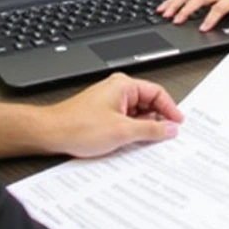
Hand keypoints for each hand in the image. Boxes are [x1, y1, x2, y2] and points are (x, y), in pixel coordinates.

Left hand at [43, 73, 182, 157]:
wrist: (51, 133)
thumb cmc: (78, 126)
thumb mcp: (122, 132)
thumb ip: (150, 130)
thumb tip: (169, 128)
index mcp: (123, 85)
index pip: (157, 93)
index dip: (170, 109)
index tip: (178, 123)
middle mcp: (116, 90)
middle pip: (148, 103)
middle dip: (158, 120)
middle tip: (166, 136)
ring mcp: (109, 102)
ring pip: (137, 114)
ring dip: (144, 128)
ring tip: (147, 142)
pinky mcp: (103, 114)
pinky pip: (125, 120)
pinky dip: (132, 131)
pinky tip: (132, 143)